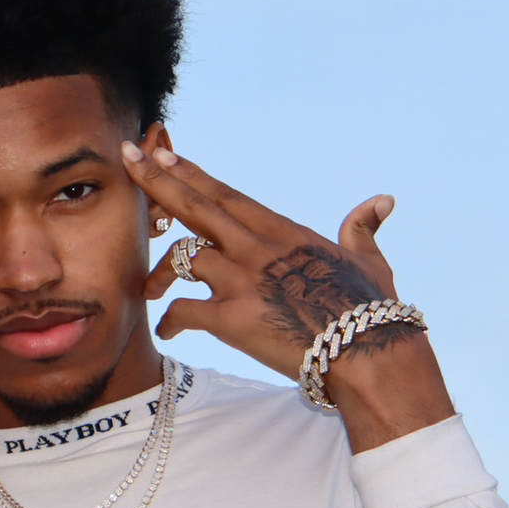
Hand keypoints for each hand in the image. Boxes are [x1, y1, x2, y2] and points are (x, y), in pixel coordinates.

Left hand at [121, 142, 452, 451]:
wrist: (370, 354)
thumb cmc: (373, 312)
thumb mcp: (369, 262)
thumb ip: (363, 229)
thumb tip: (381, 202)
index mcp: (283, 232)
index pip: (227, 195)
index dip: (192, 173)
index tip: (164, 152)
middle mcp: (257, 249)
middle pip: (195, 206)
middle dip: (156, 180)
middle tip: (127, 158)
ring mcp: (242, 281)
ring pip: (182, 256)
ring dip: (159, 272)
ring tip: (149, 291)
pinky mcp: (232, 319)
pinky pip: (183, 311)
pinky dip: (170, 321)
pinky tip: (167, 331)